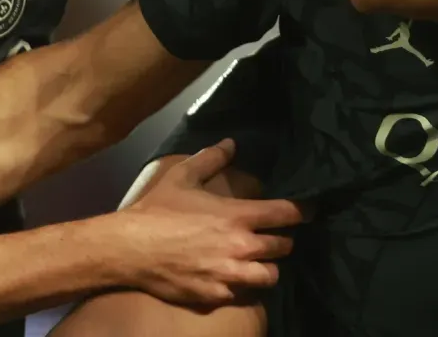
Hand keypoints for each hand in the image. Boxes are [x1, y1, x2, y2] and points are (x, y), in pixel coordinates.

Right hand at [112, 140, 304, 306]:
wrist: (130, 248)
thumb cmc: (158, 209)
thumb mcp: (183, 176)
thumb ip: (211, 158)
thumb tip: (231, 143)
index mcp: (238, 216)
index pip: (286, 214)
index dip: (301, 211)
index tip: (307, 211)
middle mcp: (241, 246)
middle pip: (283, 247)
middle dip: (283, 241)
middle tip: (275, 237)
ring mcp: (229, 274)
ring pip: (269, 276)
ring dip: (267, 267)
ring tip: (259, 262)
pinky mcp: (215, 294)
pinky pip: (241, 293)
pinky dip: (241, 285)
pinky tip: (233, 277)